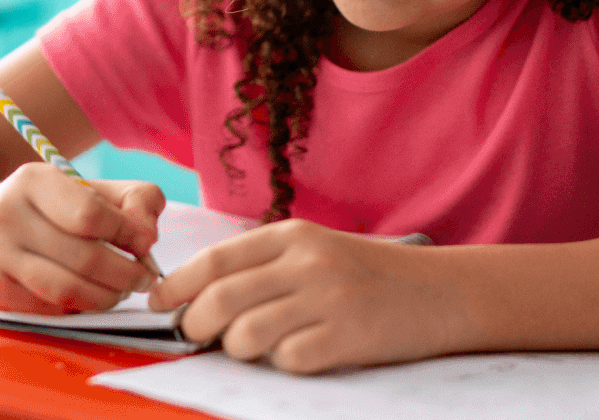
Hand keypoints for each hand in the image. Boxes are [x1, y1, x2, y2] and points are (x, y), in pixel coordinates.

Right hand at [0, 163, 164, 314]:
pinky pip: (49, 309)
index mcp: (33, 181)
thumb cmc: (43, 207)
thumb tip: (147, 237)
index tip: (144, 243)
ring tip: (120, 292)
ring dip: (106, 297)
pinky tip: (87, 297)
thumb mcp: (84, 187)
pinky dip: (78, 308)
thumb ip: (131, 200)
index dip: (128, 234)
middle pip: (84, 257)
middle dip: (126, 274)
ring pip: (67, 290)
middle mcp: (6, 215)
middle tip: (143, 278)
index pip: (91, 214)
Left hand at [148, 219, 465, 372]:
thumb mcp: (315, 251)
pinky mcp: (347, 337)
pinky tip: (298, 353)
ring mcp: (328, 300)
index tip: (157, 302)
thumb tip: (197, 296)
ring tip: (251, 346)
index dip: (176, 283)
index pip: (216, 259)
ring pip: (246, 334)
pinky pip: (288, 359)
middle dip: (194, 323)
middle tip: (195, 335)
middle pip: (221, 298)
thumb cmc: (368, 274)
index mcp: (292, 236)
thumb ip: (263, 266)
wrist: (441, 291)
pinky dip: (281, 362)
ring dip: (236, 348)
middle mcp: (307, 262)